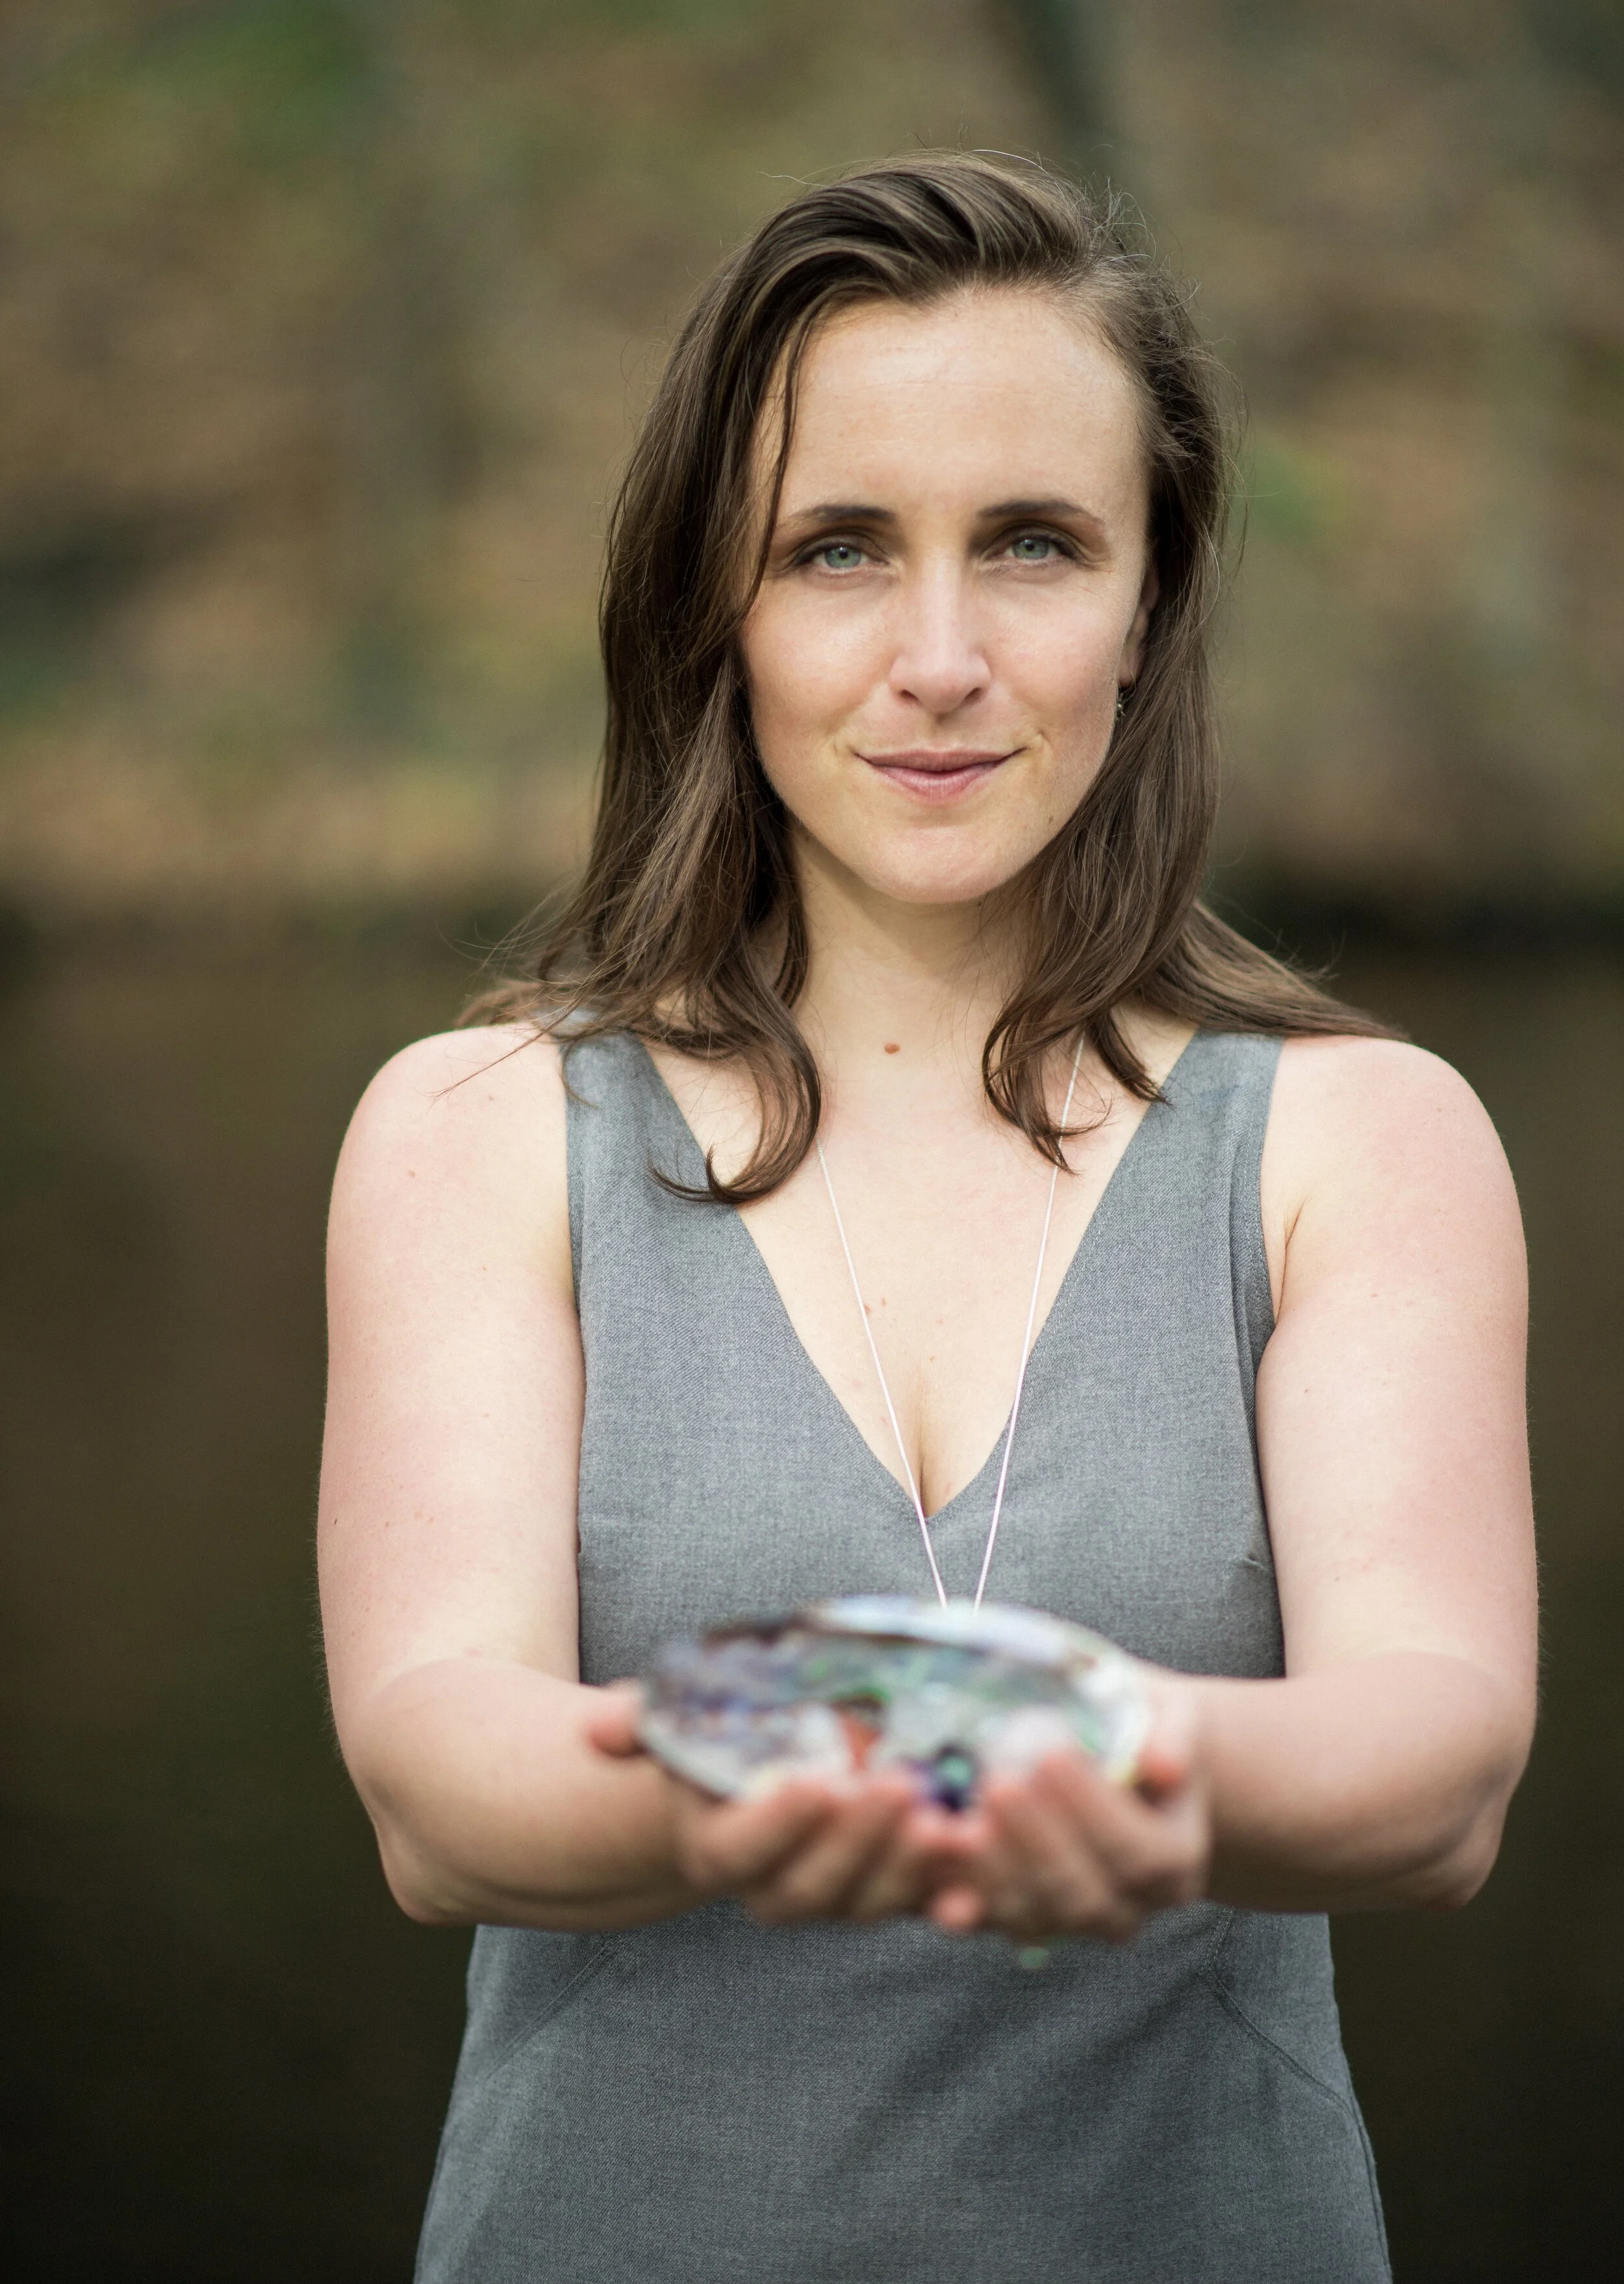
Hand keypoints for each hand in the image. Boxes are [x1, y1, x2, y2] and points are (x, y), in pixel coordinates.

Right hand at [583, 1683, 951, 1925]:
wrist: (756, 1776)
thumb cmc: (716, 1738)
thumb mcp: (675, 1718)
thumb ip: (640, 1720)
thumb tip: (598, 1727)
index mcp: (719, 1847)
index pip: (741, 1853)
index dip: (778, 1824)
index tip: (815, 1779)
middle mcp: (774, 1886)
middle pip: (813, 1888)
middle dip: (858, 1841)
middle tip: (897, 1785)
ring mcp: (837, 1895)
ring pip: (871, 1904)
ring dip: (912, 1869)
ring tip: (952, 1822)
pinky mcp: (890, 1889)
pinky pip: (920, 1905)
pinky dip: (954, 1896)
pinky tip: (983, 1866)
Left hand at [907, 1681, 1210, 1944]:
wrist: (1118, 1760)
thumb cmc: (1142, 1727)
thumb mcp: (1172, 1715)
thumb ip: (1174, 1736)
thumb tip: (1162, 1766)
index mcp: (1174, 1861)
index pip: (1140, 1854)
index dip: (1094, 1811)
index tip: (1053, 1754)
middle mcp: (1129, 1906)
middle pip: (1083, 1896)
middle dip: (1037, 1840)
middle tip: (999, 1782)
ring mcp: (1073, 1921)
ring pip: (1034, 1916)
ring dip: (994, 1872)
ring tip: (961, 1820)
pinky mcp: (1022, 1917)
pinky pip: (991, 1920)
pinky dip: (963, 1901)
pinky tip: (937, 1875)